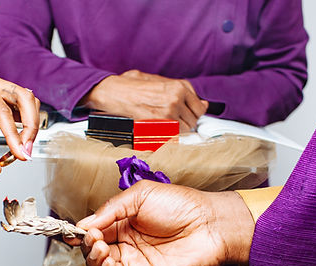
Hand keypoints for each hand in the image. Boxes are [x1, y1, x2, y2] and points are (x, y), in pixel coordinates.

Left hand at [0, 72, 39, 175]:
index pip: (2, 110)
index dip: (14, 135)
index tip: (21, 155)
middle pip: (24, 99)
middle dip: (30, 126)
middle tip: (26, 152)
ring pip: (28, 102)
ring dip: (30, 125)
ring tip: (22, 148)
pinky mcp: (0, 98)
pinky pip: (22, 109)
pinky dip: (25, 125)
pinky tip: (19, 142)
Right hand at [65, 181, 253, 265]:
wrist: (210, 225)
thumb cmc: (182, 205)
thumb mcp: (140, 195)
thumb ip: (110, 209)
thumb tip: (85, 224)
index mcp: (122, 223)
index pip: (93, 232)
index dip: (81, 234)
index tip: (74, 232)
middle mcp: (126, 245)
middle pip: (93, 254)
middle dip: (87, 248)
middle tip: (93, 240)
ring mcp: (134, 263)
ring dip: (94, 264)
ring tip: (101, 250)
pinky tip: (110, 265)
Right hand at [81, 70, 207, 131]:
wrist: (113, 92)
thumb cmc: (132, 85)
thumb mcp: (159, 80)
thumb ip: (181, 90)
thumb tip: (201, 102)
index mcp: (179, 86)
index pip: (200, 106)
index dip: (194, 113)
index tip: (187, 115)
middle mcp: (177, 99)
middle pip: (194, 120)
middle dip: (186, 122)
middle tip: (173, 120)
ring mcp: (169, 113)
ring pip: (185, 130)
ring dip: (177, 130)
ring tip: (164, 124)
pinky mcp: (159, 126)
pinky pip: (173, 136)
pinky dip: (168, 135)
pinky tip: (159, 129)